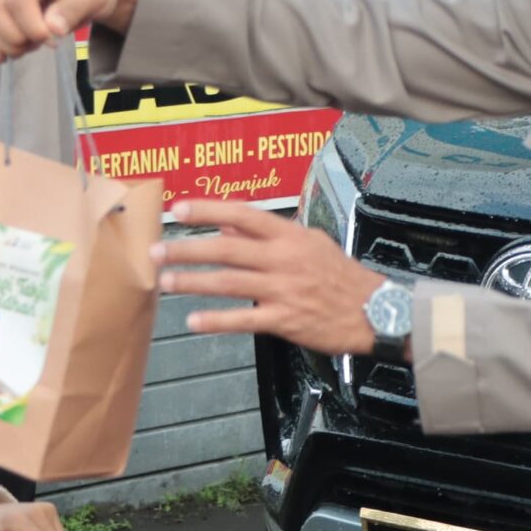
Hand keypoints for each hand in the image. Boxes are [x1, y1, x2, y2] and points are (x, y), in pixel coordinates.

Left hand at [154, 200, 382, 354]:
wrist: (374, 310)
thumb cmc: (340, 275)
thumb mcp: (309, 242)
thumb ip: (269, 234)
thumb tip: (229, 227)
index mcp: (289, 236)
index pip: (241, 215)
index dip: (207, 210)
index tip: (177, 209)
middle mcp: (283, 259)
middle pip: (227, 249)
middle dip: (187, 249)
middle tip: (157, 251)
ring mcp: (283, 290)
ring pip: (229, 283)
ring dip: (193, 282)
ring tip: (166, 281)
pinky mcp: (285, 320)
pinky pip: (244, 320)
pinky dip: (217, 320)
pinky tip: (193, 321)